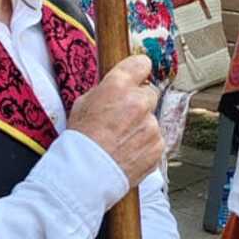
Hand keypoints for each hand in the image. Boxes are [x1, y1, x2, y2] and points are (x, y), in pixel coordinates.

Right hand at [67, 55, 162, 187]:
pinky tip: (128, 152)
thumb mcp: (84, 104)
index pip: (141, 64)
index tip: (138, 75)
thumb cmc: (80, 140)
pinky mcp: (157, 146)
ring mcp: (151, 125)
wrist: (86, 174)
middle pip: (149, 93)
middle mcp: (138, 101)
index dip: (138, 71)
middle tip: (123, 118)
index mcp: (118, 85)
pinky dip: (145, 145)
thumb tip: (117, 87)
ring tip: (121, 141)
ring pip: (151, 119)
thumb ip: (106, 91)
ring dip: (141, 127)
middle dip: (139, 103)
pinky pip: (155, 140)